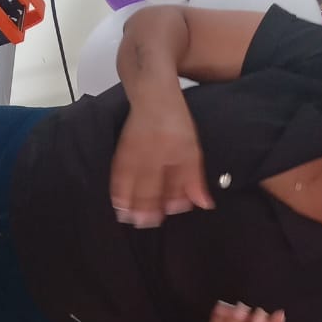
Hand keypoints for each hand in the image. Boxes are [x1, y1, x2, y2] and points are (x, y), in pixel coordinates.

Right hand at [110, 104, 213, 226]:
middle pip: (145, 187)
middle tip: (145, 224)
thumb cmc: (175, 122)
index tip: (165, 216)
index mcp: (168, 157)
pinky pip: (117, 175)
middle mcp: (148, 157)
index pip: (166, 187)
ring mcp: (132, 154)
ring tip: (128, 218)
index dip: (165, 204)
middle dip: (145, 208)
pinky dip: (117, 190)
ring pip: (129, 183)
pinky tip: (118, 201)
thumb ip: (195, 180)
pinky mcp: (122, 152)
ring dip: (128, 202)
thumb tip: (204, 204)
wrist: (153, 97)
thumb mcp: (193, 152)